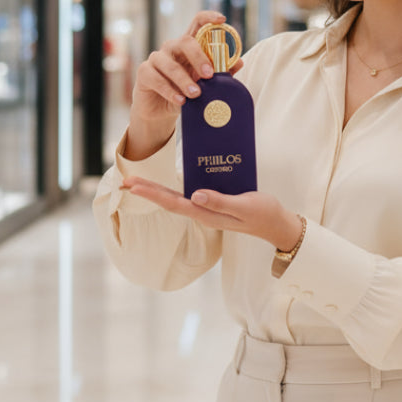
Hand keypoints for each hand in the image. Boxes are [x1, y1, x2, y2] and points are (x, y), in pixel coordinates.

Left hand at [118, 179, 301, 251]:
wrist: (277, 223)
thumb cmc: (262, 214)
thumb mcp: (244, 206)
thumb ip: (220, 202)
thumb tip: (194, 195)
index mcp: (206, 214)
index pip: (173, 203)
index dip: (152, 194)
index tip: (133, 185)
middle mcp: (202, 212)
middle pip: (168, 201)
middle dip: (147, 190)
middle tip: (125, 180)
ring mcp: (207, 207)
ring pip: (176, 198)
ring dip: (157, 189)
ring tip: (139, 180)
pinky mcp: (214, 201)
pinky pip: (190, 193)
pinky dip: (175, 185)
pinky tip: (171, 177)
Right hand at [126, 11, 243, 159]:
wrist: (161, 112)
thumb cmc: (185, 92)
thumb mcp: (205, 84)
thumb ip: (221, 74)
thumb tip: (239, 62)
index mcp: (189, 46)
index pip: (197, 23)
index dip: (209, 18)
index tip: (221, 20)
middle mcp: (172, 48)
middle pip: (185, 41)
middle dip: (199, 57)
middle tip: (209, 74)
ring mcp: (156, 59)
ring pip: (170, 64)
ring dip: (184, 80)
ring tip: (196, 94)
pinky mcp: (145, 73)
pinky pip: (157, 79)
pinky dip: (170, 91)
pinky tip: (180, 101)